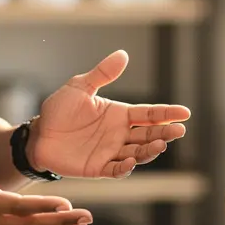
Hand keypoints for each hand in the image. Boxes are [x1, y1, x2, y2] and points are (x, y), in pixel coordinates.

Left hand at [28, 50, 190, 178]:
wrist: (39, 134)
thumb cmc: (59, 109)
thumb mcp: (80, 87)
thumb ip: (102, 74)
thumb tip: (123, 54)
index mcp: (119, 114)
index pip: (149, 114)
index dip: (167, 113)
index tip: (185, 113)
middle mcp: (119, 134)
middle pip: (148, 134)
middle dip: (165, 133)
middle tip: (179, 131)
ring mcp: (111, 152)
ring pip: (138, 152)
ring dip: (150, 150)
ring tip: (159, 145)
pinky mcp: (98, 168)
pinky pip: (116, 170)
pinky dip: (125, 167)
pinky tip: (132, 161)